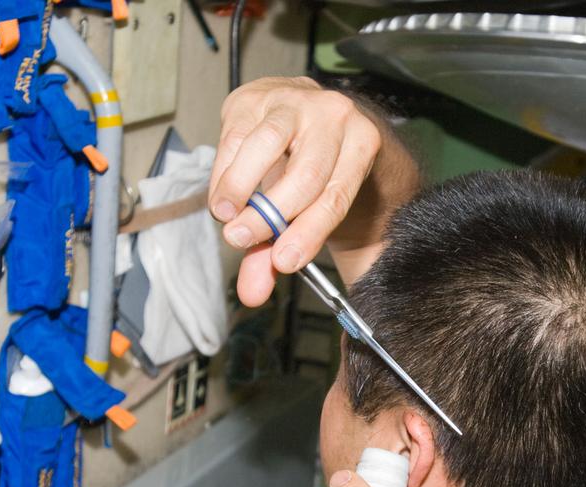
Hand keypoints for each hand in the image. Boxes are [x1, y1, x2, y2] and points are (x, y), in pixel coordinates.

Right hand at [208, 77, 417, 306]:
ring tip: (226, 216)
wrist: (306, 114)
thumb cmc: (313, 167)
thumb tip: (252, 293)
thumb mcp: (310, 208)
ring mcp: (296, 101)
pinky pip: (235, 137)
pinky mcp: (257, 95)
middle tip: (240, 238)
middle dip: (269, 214)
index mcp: (362, 144)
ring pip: (265, 146)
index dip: (308, 233)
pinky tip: (223, 194)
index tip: (281, 261)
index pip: (335, 197)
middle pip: (305, 173)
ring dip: (239, 187)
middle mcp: (335, 116)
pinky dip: (224, 172)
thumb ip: (279, 249)